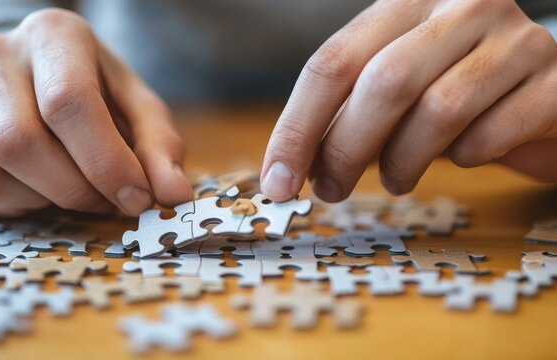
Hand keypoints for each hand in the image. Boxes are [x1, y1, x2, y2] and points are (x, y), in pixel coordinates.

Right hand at [0, 9, 191, 217]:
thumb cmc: (91, 90)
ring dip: (45, 200)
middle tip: (108, 200)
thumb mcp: (133, 104)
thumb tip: (175, 196)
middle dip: (75, 189)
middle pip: (20, 142)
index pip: (68, 101)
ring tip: (75, 188)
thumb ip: (158, 145)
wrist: (25, 75)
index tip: (136, 197)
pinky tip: (41, 188)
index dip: (105, 162)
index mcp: (53, 36)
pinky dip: (18, 205)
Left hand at [262, 0, 556, 201]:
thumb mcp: (393, 85)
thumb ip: (345, 113)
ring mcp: (515, 40)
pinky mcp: (554, 83)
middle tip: (330, 189)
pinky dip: (463, 159)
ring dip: (401, 162)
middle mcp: (463, 6)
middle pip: (383, 84)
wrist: (540, 87)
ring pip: (437, 112)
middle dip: (344, 151)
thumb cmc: (452, 89)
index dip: (297, 128)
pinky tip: (461, 155)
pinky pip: (489, 136)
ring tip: (395, 177)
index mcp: (407, 1)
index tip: (277, 180)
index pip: (333, 63)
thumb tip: (289, 168)